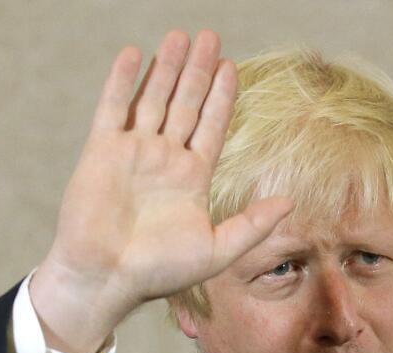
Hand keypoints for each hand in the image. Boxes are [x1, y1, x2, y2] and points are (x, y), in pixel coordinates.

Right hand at [30, 30, 293, 352]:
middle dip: (197, 70)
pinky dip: (123, 81)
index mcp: (191, 179)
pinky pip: (114, 107)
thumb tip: (290, 202)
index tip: (231, 66)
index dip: (222, 96)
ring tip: (180, 35)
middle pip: (185, 103)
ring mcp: (133, 152)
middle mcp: (164, 160)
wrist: (107, 278)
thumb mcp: (217, 251)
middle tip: (209, 36)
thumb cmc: (158, 272)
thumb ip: (252, 225)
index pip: (211, 126)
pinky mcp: (102, 151)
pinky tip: (136, 54)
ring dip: (167, 67)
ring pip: (153, 98)